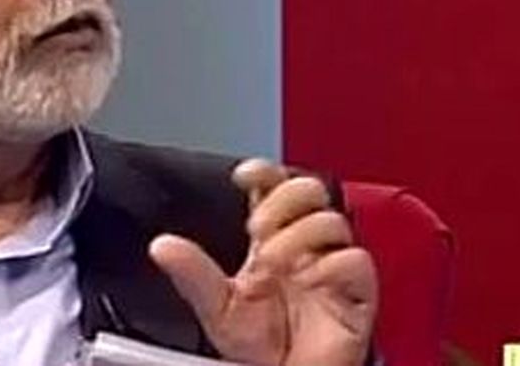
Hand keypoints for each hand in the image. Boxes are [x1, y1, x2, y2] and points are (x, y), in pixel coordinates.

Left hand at [148, 159, 376, 365]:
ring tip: (271, 263)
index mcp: (273, 240)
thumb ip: (194, 275)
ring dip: (297, 236)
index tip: (245, 176)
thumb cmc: (260, 347)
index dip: (265, 172)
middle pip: (309, 190)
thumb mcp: (217, 308)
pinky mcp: (357, 292)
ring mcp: (332, 265)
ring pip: (331, 221)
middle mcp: (305, 246)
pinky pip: (354, 261)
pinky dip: (330, 264)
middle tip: (258, 227)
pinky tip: (307, 279)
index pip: (275, 187)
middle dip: (283, 199)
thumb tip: (162, 246)